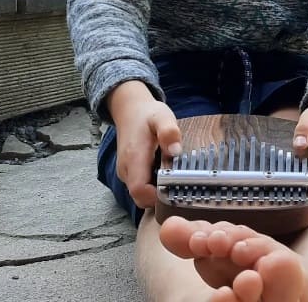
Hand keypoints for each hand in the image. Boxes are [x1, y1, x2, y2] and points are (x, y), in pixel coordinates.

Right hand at [107, 80, 181, 208]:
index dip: (157, 196)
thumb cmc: (147, 114)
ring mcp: (126, 173)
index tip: (176, 190)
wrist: (130, 111)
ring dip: (157, 192)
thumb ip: (169, 132)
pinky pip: (141, 187)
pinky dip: (153, 186)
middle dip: (160, 197)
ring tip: (176, 179)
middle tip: (181, 186)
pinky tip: (167, 174)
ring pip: (140, 194)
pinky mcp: (129, 173)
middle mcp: (126, 170)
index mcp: (133, 158)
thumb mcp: (162, 117)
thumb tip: (175, 151)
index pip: (140, 190)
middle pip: (140, 197)